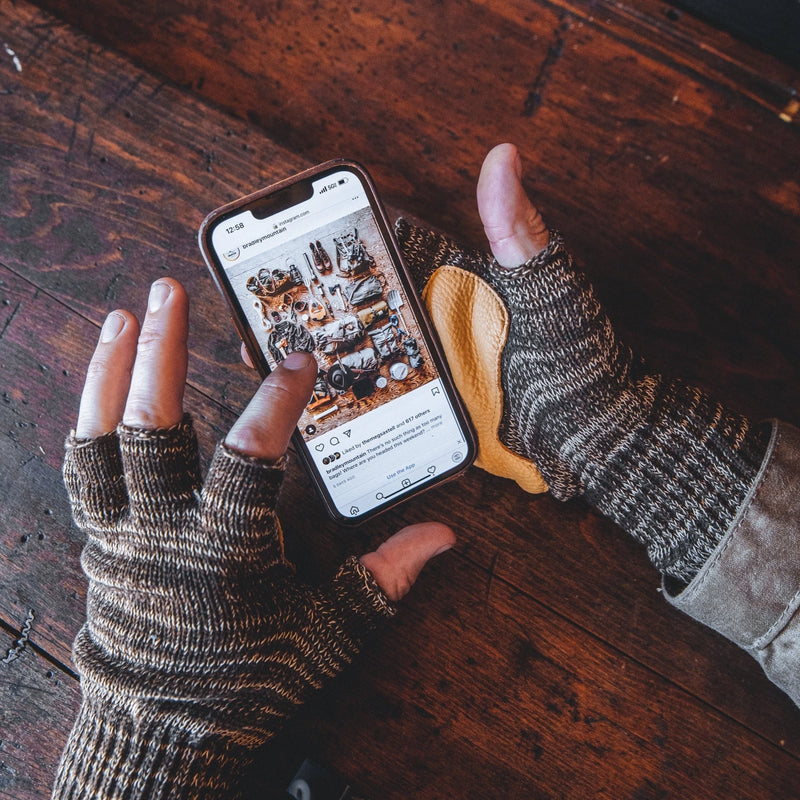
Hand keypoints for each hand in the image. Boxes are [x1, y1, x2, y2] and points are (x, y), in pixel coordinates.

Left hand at [56, 278, 453, 798]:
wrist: (162, 731)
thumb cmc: (246, 679)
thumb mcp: (323, 636)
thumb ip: (381, 582)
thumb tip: (442, 539)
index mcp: (223, 552)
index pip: (249, 462)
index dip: (275, 404)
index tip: (297, 358)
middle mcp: (162, 533)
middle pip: (154, 430)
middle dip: (162, 354)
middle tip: (170, 293)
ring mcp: (121, 532)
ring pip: (103, 439)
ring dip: (113, 370)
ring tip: (128, 313)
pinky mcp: (99, 536)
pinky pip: (83, 464)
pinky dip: (89, 411)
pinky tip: (105, 372)